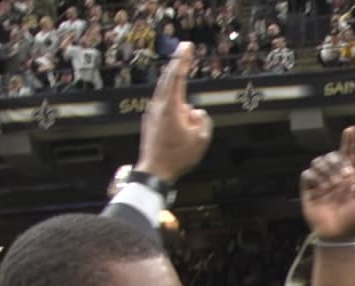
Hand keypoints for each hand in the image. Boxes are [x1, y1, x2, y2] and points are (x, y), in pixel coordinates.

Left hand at [135, 42, 212, 182]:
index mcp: (170, 107)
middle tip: (185, 49)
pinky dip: (177, 114)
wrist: (154, 172)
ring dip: (182, 107)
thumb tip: (195, 112)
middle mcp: (158, 106)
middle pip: (169, 80)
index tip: (187, 46)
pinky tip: (180, 134)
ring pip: (172, 101)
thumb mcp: (201, 140)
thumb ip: (203, 120)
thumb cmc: (177, 157)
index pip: (177, 77)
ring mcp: (152, 113)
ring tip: (186, 135)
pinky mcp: (151, 121)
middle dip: (178, 66)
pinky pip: (168, 111)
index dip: (183, 59)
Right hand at [300, 125, 354, 241]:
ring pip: (319, 162)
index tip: (351, 129)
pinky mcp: (309, 190)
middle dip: (338, 163)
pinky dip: (315, 179)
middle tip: (347, 178)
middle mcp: (334, 175)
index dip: (349, 141)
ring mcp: (321, 182)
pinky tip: (322, 188)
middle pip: (332, 155)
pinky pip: (308, 175)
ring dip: (327, 172)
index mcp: (349, 175)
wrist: (339, 235)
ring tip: (334, 187)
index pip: (348, 153)